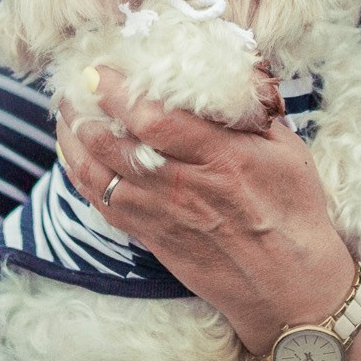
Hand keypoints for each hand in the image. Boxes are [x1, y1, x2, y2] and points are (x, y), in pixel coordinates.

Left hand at [57, 66, 354, 351]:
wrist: (290, 289)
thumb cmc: (295, 216)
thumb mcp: (289, 153)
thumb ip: (253, 114)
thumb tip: (227, 75)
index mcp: (222, 158)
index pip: (155, 120)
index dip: (118, 93)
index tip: (99, 72)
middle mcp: (184, 187)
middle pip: (114, 144)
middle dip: (84, 110)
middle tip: (72, 85)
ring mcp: (162, 215)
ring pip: (97, 174)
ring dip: (73, 140)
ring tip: (65, 113)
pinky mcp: (152, 238)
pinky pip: (101, 204)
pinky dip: (80, 176)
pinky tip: (74, 155)